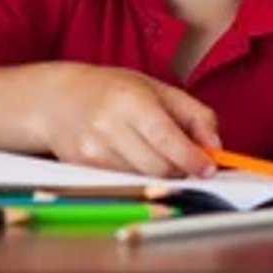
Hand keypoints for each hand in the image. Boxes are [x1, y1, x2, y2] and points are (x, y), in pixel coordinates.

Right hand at [34, 64, 218, 177]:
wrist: (56, 100)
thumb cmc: (112, 91)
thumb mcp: (157, 89)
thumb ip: (194, 114)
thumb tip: (215, 147)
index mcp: (130, 99)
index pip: (168, 139)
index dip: (192, 159)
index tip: (208, 167)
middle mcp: (109, 126)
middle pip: (160, 167)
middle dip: (179, 168)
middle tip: (184, 159)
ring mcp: (94, 150)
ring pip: (144, 179)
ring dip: (160, 174)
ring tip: (154, 153)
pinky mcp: (85, 170)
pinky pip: (126, 183)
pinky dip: (139, 177)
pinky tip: (132, 159)